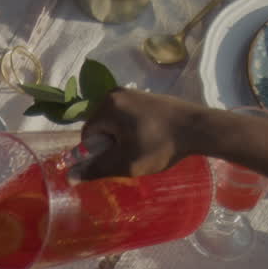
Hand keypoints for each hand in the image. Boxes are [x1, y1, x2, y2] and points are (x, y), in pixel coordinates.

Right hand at [80, 89, 206, 179]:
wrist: (197, 128)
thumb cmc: (160, 146)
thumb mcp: (126, 163)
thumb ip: (96, 169)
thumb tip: (69, 176)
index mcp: (107, 105)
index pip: (87, 135)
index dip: (99, 153)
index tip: (119, 160)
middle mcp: (115, 93)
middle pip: (101, 127)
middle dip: (111, 145)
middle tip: (133, 156)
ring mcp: (132, 92)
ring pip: (115, 123)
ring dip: (123, 139)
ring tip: (144, 148)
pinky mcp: (145, 95)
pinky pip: (128, 116)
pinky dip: (133, 130)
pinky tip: (151, 139)